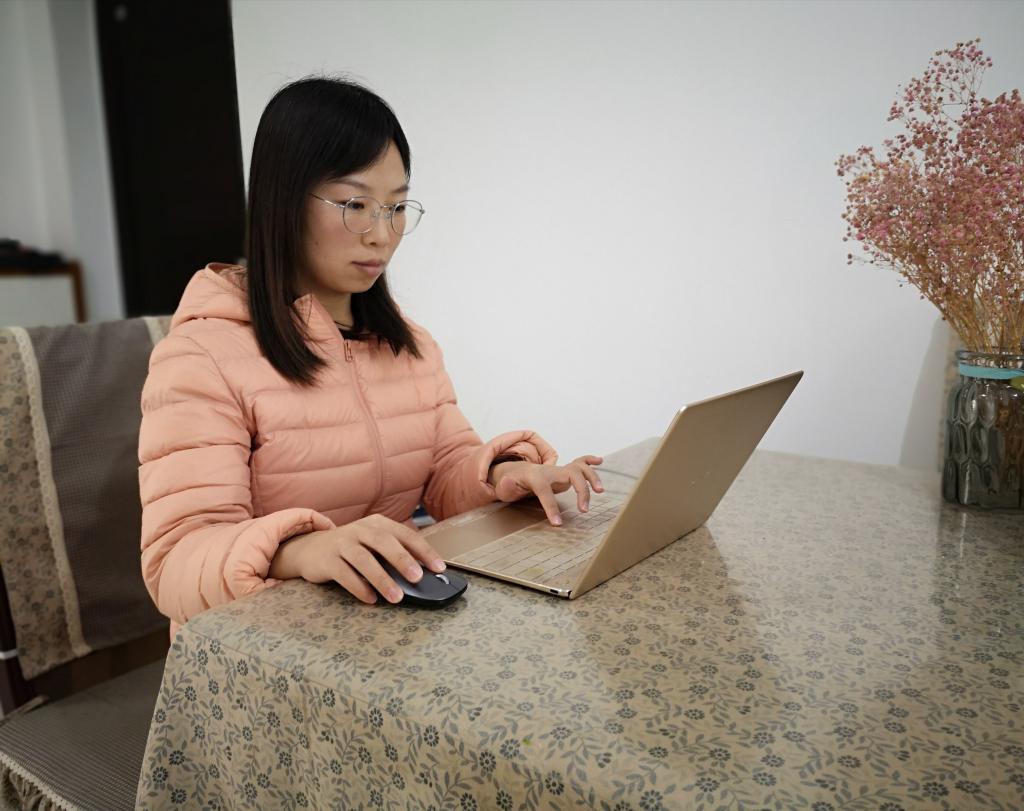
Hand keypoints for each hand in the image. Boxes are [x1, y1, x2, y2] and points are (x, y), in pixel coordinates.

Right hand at [268, 514, 446, 603]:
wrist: (309, 548)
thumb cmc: (351, 548)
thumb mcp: (373, 543)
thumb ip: (394, 553)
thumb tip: (423, 574)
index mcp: (377, 524)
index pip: (405, 534)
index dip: (423, 550)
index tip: (439, 567)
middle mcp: (360, 530)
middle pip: (384, 542)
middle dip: (402, 560)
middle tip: (418, 578)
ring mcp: (342, 543)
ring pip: (364, 560)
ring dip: (382, 579)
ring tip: (396, 597)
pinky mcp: (326, 560)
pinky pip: (344, 574)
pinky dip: (358, 587)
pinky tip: (371, 599)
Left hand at [488, 455, 603, 525]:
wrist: (518, 472)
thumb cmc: (513, 482)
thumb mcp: (505, 486)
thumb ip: (506, 486)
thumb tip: (508, 483)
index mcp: (536, 477)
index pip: (545, 490)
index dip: (551, 506)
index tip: (558, 523)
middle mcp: (551, 472)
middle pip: (571, 474)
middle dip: (581, 491)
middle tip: (584, 510)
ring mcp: (559, 471)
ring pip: (580, 468)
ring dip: (592, 477)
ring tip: (600, 491)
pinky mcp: (565, 472)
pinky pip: (581, 462)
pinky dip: (591, 460)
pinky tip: (600, 461)